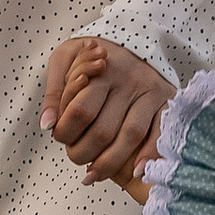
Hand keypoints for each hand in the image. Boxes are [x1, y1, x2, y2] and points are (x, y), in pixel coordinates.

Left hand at [41, 35, 171, 188]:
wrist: (133, 41)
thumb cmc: (93, 55)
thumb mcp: (66, 59)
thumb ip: (55, 92)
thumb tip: (47, 124)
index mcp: (102, 70)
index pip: (80, 111)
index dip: (66, 133)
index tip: (60, 138)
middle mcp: (129, 81)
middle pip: (104, 129)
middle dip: (84, 153)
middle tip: (76, 157)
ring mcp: (150, 93)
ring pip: (130, 136)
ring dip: (110, 162)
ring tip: (94, 174)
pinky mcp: (167, 102)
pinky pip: (159, 134)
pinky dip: (148, 156)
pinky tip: (134, 172)